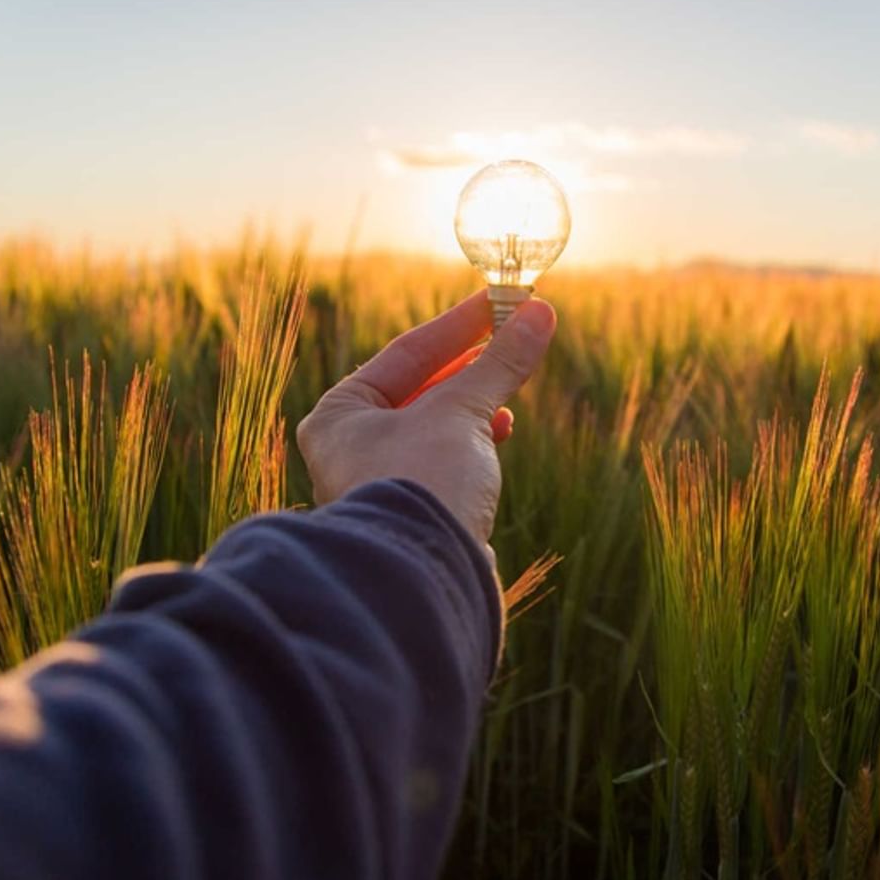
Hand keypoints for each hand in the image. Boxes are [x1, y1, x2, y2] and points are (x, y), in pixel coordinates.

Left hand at [296, 290, 556, 549]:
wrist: (424, 578)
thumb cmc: (423, 484)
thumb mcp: (462, 412)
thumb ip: (499, 363)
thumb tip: (539, 314)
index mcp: (340, 415)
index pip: (406, 354)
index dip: (459, 325)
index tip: (501, 302)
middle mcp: (352, 448)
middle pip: (421, 389)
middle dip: (472, 365)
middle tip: (514, 335)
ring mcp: (382, 482)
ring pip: (436, 426)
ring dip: (475, 405)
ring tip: (508, 391)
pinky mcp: (414, 511)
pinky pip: (445, 461)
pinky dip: (473, 443)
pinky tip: (499, 434)